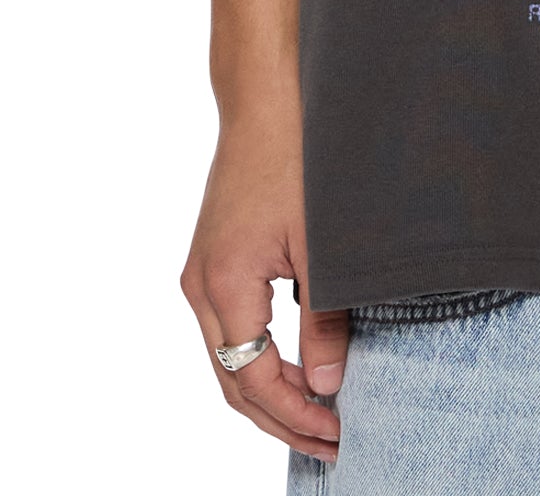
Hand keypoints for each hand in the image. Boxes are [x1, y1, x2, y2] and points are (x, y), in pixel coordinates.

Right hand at [179, 103, 347, 462]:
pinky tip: (296, 366)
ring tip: (318, 416)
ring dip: (268, 393)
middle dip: (280, 419)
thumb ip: (323, 318)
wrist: (268, 98)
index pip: (253, 379)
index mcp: (223, 285)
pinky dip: (259, 358)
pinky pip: (230, 328)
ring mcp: (202, 272)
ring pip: (228, 358)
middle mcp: (200, 286)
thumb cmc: (297, 158)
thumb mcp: (322, 244)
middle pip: (232, 380)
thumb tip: (327, 386)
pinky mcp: (214, 258)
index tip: (339, 434)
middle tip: (332, 442)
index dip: (295, 415)